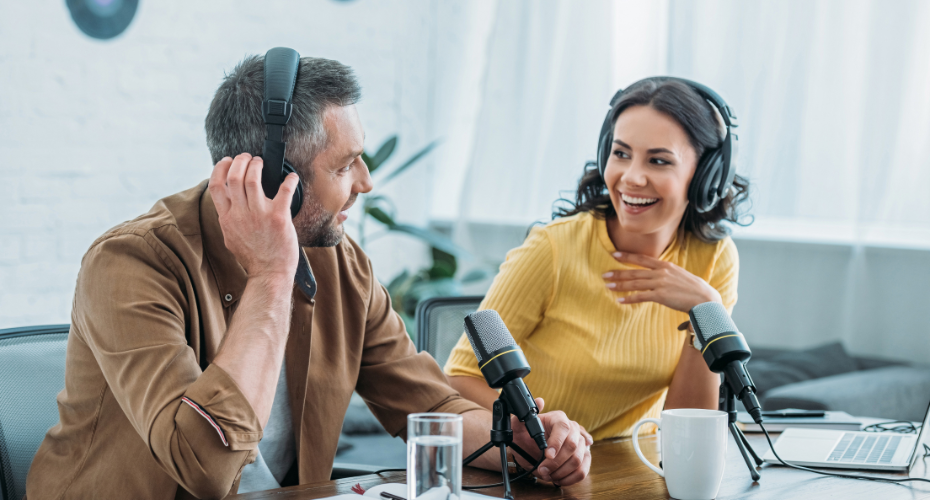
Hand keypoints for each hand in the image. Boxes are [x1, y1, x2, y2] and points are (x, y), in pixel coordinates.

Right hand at [208, 153, 299, 278]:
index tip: (227, 161)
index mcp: (227, 218)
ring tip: (261, 163)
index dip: (220, 168)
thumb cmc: (253, 257)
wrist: (269, 273)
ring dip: (257, 165)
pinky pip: (284, 190)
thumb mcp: (231, 237)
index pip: (216, 185)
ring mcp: (259, 214)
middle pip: (234, 176)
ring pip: (253, 178)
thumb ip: (228, 218)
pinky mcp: (279, 217)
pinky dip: (289, 180)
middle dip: (240, 161)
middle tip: (248, 157)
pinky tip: (292, 177)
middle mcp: (240, 214)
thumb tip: (227, 201)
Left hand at [511, 398, 591, 486]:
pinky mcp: (584, 458)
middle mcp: (573, 429)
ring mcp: (581, 444)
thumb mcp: (518, 426)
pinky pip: (583, 470)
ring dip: (561, 471)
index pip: (563, 427)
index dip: (556, 442)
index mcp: (558, 418)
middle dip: (556, 462)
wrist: (528, 449)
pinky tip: (558, 478)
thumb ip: (524, 415)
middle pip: (573, 446)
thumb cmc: (525, 436)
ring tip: (548, 474)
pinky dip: (570, 478)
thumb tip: (539, 401)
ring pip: (578, 460)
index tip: (547, 455)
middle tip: (542, 470)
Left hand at [603, 252, 720, 311]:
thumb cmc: (694, 289)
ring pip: (635, 283)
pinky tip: (620, 300)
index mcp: (665, 265)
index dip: (627, 256)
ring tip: (608, 286)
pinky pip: (641, 297)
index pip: (642, 258)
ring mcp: (660, 284)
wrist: (705, 299)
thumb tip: (657, 273)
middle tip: (604, 274)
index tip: (614, 255)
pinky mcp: (661, 296)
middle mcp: (661, 272)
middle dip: (618, 272)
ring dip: (620, 285)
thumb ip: (667, 273)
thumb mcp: (680, 274)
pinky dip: (629, 299)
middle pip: (635, 271)